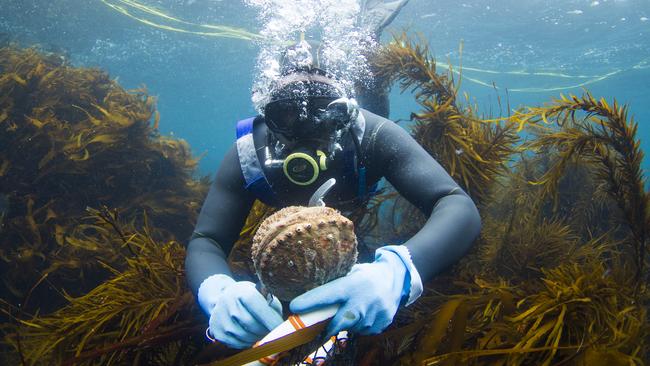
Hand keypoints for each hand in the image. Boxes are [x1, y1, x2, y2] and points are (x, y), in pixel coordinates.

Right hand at [198, 274, 282, 348]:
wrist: (224, 297)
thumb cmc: (249, 296)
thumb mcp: (261, 293)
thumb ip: (272, 305)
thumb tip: (281, 323)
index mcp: (242, 291)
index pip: (259, 309)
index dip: (272, 322)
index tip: (281, 329)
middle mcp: (228, 303)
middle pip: (252, 325)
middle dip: (265, 331)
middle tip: (273, 333)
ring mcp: (220, 317)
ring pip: (244, 336)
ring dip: (256, 338)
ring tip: (262, 333)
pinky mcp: (216, 330)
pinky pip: (236, 343)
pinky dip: (246, 343)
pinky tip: (250, 336)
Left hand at [290, 246, 414, 336]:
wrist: (396, 277)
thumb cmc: (366, 275)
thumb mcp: (351, 274)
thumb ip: (336, 286)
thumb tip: (311, 298)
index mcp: (351, 285)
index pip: (327, 295)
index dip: (310, 302)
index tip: (294, 307)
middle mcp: (362, 300)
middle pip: (339, 322)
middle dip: (328, 327)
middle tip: (322, 328)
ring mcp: (374, 313)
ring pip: (353, 328)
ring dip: (348, 324)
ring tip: (354, 310)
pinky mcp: (382, 322)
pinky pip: (365, 331)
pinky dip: (361, 326)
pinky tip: (365, 314)